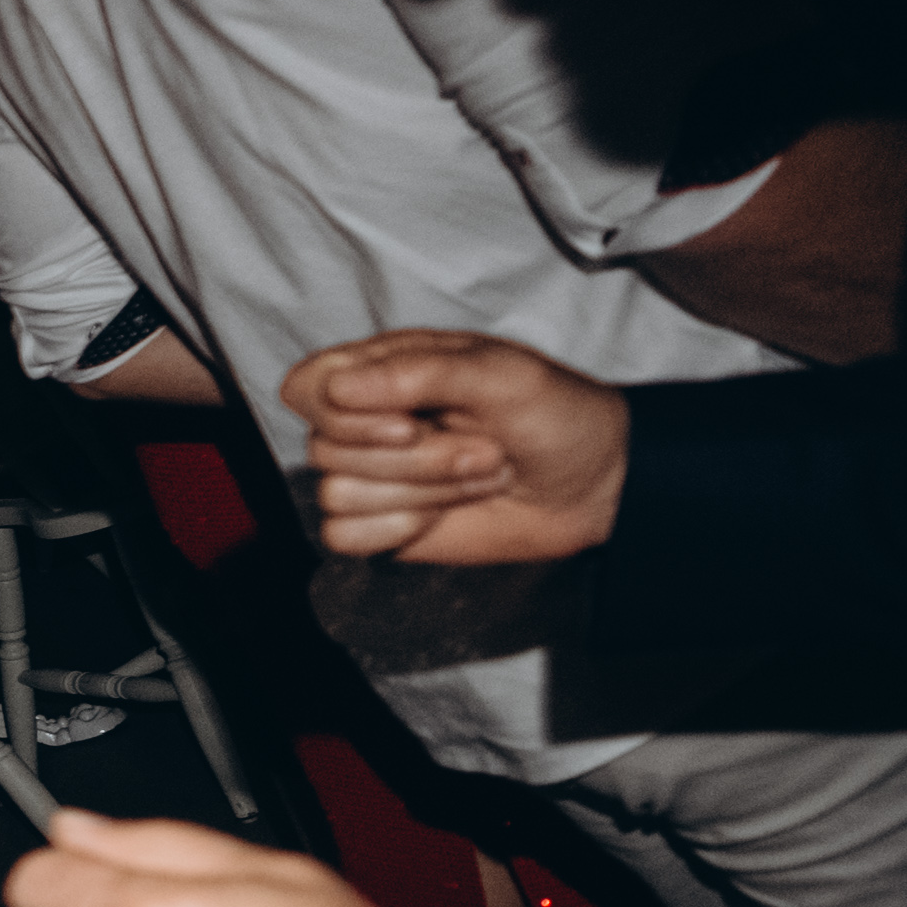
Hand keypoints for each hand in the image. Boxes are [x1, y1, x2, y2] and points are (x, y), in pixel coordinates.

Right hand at [279, 332, 628, 563]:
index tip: (410, 422)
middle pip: (326, 448)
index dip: (342, 413)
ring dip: (420, 494)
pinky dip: (396, 531)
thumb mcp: (501, 374)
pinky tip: (442, 515)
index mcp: (387, 370)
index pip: (307, 385)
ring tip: (476, 475)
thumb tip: (339, 388)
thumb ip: (419, 372)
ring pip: (337, 494)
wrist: (598, 485)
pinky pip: (344, 536)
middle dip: (413, 459)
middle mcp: (370, 421)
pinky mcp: (382, 524)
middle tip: (480, 448)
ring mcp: (374, 475)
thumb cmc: (559, 416)